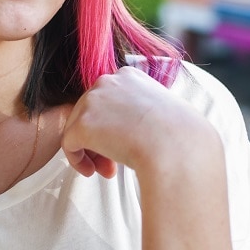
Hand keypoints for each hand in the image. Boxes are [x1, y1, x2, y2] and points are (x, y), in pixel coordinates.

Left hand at [61, 65, 215, 178]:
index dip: (114, 125)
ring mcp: (92, 101)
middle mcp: (107, 82)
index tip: (127, 143)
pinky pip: (70, 144)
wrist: (176, 147)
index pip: (109, 101)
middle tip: (114, 163)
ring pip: (78, 128)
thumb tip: (135, 128)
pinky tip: (93, 172)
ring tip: (107, 171)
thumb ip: (142, 111)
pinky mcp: (82, 124)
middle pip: (91, 114)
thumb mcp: (162, 110)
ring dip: (92, 151)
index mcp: (129, 76)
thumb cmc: (179, 135)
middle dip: (102, 140)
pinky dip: (78, 161)